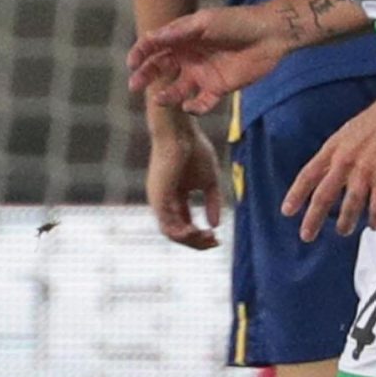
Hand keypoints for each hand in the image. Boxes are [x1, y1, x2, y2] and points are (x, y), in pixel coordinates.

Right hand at [125, 4, 284, 113]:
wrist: (270, 34)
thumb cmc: (236, 22)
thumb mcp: (204, 22)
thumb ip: (178, 32)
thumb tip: (152, 38)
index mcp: (181, 39)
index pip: (153, 47)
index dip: (140, 54)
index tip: (132, 63)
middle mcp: (188, 57)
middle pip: (159, 69)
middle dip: (145, 77)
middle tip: (135, 85)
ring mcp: (202, 74)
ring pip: (177, 90)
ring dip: (166, 96)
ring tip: (160, 99)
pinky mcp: (218, 88)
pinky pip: (201, 103)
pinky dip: (194, 108)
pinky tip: (190, 107)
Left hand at [144, 113, 222, 250]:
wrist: (180, 133)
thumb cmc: (194, 151)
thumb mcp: (209, 181)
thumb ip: (213, 202)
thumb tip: (216, 225)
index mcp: (175, 197)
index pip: (185, 224)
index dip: (201, 236)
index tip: (218, 240)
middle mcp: (165, 202)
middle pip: (178, 232)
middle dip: (197, 242)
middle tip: (214, 242)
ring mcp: (160, 201)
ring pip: (170, 232)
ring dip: (190, 241)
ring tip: (206, 238)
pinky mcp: (158, 198)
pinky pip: (166, 223)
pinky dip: (180, 233)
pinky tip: (195, 233)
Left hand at [284, 90, 375, 241]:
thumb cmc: (375, 121)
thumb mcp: (345, 134)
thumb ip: (337, 154)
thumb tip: (331, 170)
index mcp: (332, 151)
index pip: (307, 176)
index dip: (296, 195)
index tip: (287, 211)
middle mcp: (344, 163)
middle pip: (323, 196)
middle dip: (313, 219)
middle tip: (306, 236)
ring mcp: (365, 171)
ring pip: (350, 204)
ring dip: (346, 221)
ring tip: (343, 232)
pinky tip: (375, 225)